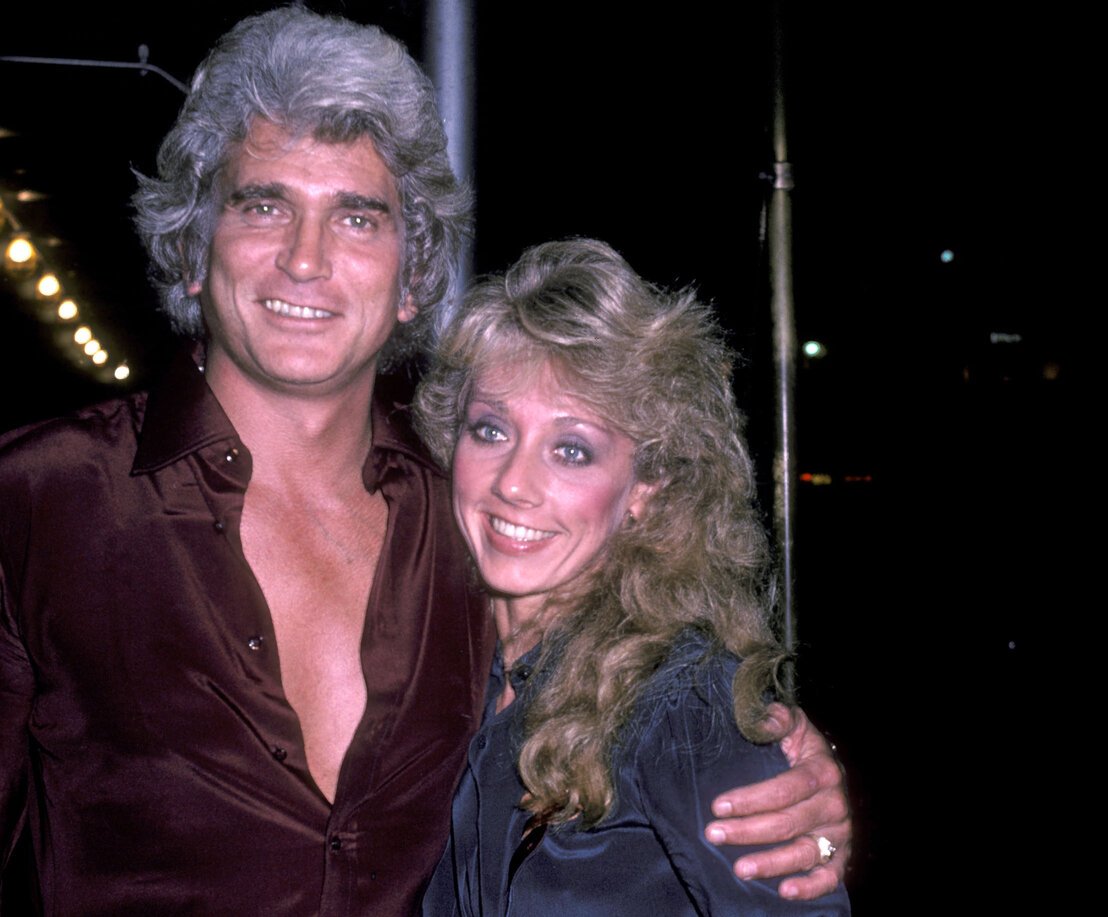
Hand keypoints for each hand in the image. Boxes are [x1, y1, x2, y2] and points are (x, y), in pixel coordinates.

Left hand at [704, 703, 851, 899]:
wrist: (831, 772)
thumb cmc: (803, 748)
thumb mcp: (794, 726)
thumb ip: (778, 718)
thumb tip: (766, 719)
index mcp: (823, 771)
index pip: (784, 789)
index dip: (751, 799)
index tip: (718, 805)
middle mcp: (834, 804)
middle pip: (788, 822)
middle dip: (747, 830)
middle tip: (714, 834)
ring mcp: (839, 832)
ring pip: (804, 853)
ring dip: (771, 863)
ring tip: (739, 869)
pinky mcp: (840, 855)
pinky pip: (829, 877)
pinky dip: (811, 887)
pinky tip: (785, 891)